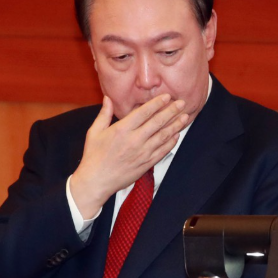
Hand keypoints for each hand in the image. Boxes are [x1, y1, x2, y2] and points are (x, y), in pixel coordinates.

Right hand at [70, 94, 187, 218]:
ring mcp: (142, 153)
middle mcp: (134, 140)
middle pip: (157, 122)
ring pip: (163, 136)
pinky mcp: (146, 164)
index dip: (157, 103)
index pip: (144, 112)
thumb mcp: (94, 132)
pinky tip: (176, 135)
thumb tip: (108, 97)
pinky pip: (162, 151)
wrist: (96, 181)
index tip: (167, 97)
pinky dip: (171, 143)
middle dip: (171, 111)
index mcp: (122, 129)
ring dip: (175, 126)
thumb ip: (104, 114)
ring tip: (184, 117)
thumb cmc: (93, 156)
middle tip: (181, 103)